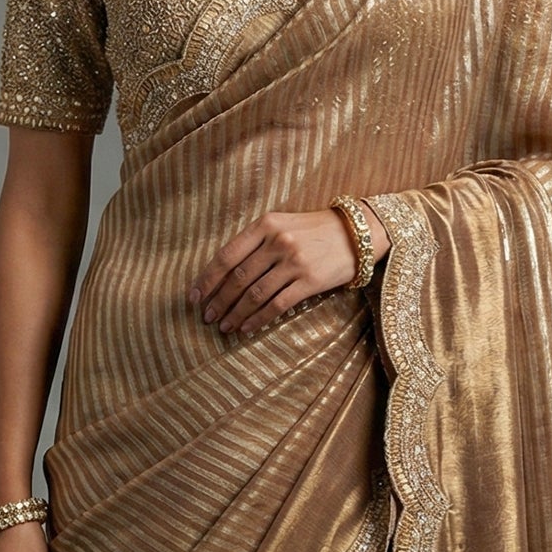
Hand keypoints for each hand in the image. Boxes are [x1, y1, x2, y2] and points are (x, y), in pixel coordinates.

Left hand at [188, 205, 390, 336]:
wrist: (357, 233)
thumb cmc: (314, 230)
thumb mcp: (282, 224)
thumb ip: (255, 242)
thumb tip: (224, 273)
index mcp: (265, 225)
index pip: (227, 256)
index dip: (207, 279)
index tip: (194, 297)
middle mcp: (278, 242)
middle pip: (238, 278)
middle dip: (219, 301)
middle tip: (208, 317)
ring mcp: (294, 262)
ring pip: (255, 294)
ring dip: (236, 314)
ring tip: (224, 327)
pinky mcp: (310, 281)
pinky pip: (277, 305)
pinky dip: (258, 319)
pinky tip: (247, 328)